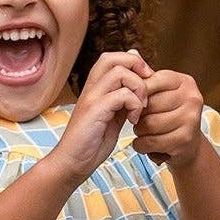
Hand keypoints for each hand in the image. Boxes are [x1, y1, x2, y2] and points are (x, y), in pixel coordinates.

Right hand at [52, 50, 152, 181]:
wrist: (73, 162)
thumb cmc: (92, 142)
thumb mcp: (114, 116)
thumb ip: (124, 98)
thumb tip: (138, 82)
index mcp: (95, 87)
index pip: (113, 57)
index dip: (133, 63)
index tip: (145, 84)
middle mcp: (91, 88)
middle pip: (113, 57)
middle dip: (136, 67)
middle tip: (146, 89)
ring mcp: (92, 98)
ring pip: (120, 72)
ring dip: (138, 88)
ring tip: (140, 108)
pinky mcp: (95, 111)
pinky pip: (121, 95)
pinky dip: (134, 105)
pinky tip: (133, 120)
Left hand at [132, 69, 203, 169]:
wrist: (186, 146)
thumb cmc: (168, 115)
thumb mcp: (160, 92)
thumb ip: (145, 76)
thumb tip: (131, 52)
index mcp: (185, 82)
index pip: (152, 81)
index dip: (137, 93)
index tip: (133, 101)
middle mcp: (192, 98)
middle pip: (149, 104)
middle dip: (138, 114)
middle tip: (139, 118)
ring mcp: (191, 119)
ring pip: (149, 124)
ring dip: (139, 131)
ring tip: (143, 130)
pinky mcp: (185, 140)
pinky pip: (151, 141)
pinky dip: (141, 145)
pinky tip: (145, 143)